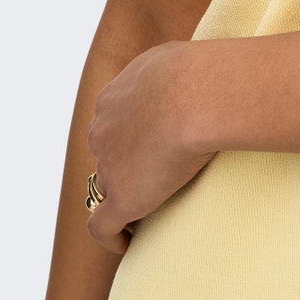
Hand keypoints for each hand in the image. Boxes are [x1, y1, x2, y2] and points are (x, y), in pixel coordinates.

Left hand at [85, 40, 216, 254]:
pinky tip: (128, 242)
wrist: (195, 95)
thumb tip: (197, 68)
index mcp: (114, 98)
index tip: (152, 144)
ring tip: (146, 209)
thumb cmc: (198, 72)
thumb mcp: (178, 57)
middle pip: (106, 155)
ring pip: (105, 189)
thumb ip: (172, 70)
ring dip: (123, 197)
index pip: (113, 122)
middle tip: (155, 175)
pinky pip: (101, 227)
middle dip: (124, 165)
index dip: (130, 136)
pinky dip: (111, 237)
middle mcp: (102, 132)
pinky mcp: (121, 198)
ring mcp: (109, 167)